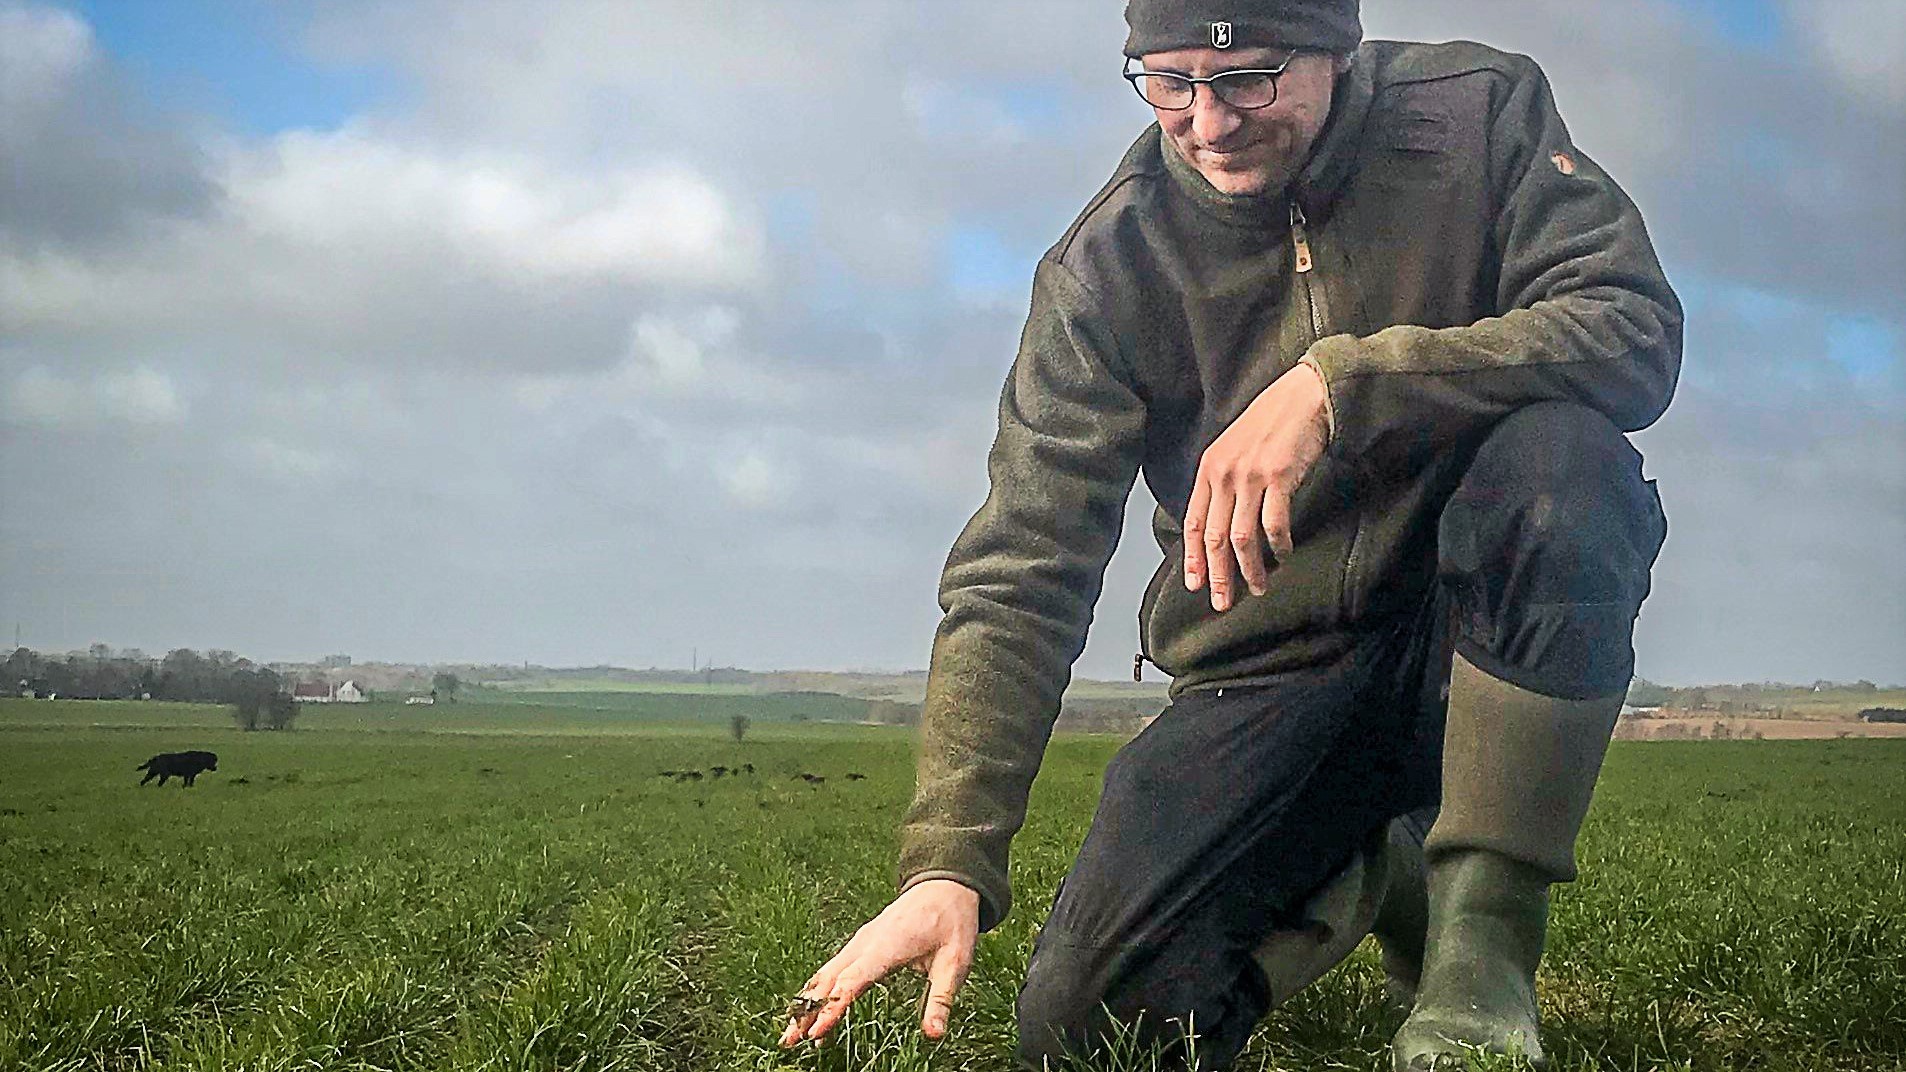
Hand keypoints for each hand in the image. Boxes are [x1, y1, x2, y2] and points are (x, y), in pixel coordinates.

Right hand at [778, 878, 979, 1046]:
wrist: (945, 884)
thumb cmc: (952, 921)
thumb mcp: (956, 961)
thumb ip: (941, 998)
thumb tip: (934, 1034)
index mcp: (887, 946)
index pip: (853, 981)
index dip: (833, 1008)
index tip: (816, 1033)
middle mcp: (866, 943)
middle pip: (829, 980)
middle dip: (807, 1011)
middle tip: (788, 1040)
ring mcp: (860, 941)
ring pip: (826, 973)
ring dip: (807, 1001)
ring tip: (791, 1032)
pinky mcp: (861, 942)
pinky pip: (833, 966)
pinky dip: (818, 988)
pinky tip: (810, 1006)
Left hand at [1184, 361, 1330, 611]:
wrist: (1304, 397)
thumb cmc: (1272, 424)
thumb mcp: (1234, 449)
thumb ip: (1223, 482)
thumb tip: (1220, 522)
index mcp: (1209, 468)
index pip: (1195, 523)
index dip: (1193, 557)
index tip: (1194, 584)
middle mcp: (1224, 473)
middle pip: (1215, 537)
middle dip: (1217, 574)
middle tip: (1221, 602)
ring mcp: (1250, 475)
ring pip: (1241, 537)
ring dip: (1249, 568)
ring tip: (1257, 587)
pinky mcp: (1278, 476)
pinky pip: (1273, 524)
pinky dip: (1278, 546)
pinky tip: (1283, 555)